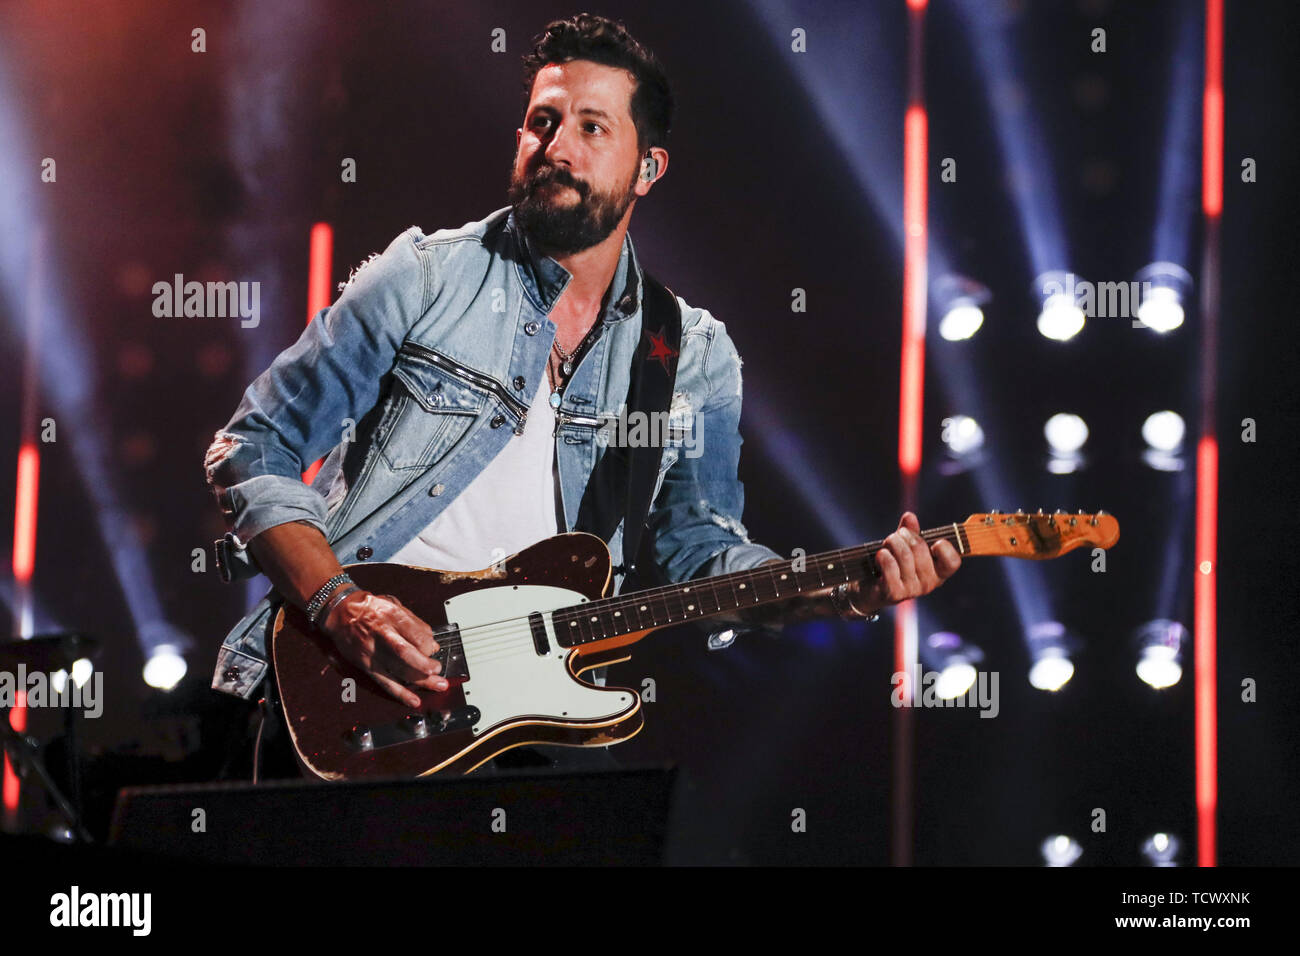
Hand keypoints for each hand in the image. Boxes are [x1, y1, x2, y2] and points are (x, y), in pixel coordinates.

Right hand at [319, 590, 448, 706]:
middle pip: (407, 654)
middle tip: (438, 670)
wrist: (341, 612)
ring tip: (437, 685)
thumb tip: (432, 643)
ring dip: (421, 681)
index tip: (434, 650)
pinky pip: (385, 682)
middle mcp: (382, 634)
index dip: (429, 645)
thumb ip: (414, 623)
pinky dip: (401, 693)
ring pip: (399, 670)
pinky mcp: (366, 665)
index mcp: (392, 616)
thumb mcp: (394, 605)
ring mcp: (373, 651)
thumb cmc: (370, 608)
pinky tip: (413, 700)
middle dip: (426, 665)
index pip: (417, 634)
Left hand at [849, 512, 960, 613]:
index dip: (945, 548)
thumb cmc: (892, 564)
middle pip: (919, 547)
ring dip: (891, 543)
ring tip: (885, 546)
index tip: (935, 543)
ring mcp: (912, 590)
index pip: (952, 562)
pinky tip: (880, 556)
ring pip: (904, 554)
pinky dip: (883, 556)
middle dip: (902, 535)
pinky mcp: (894, 594)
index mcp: (938, 573)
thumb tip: (909, 517)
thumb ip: (910, 532)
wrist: (870, 588)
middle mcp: (928, 584)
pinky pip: (890, 566)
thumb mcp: (904, 546)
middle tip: (894, 538)